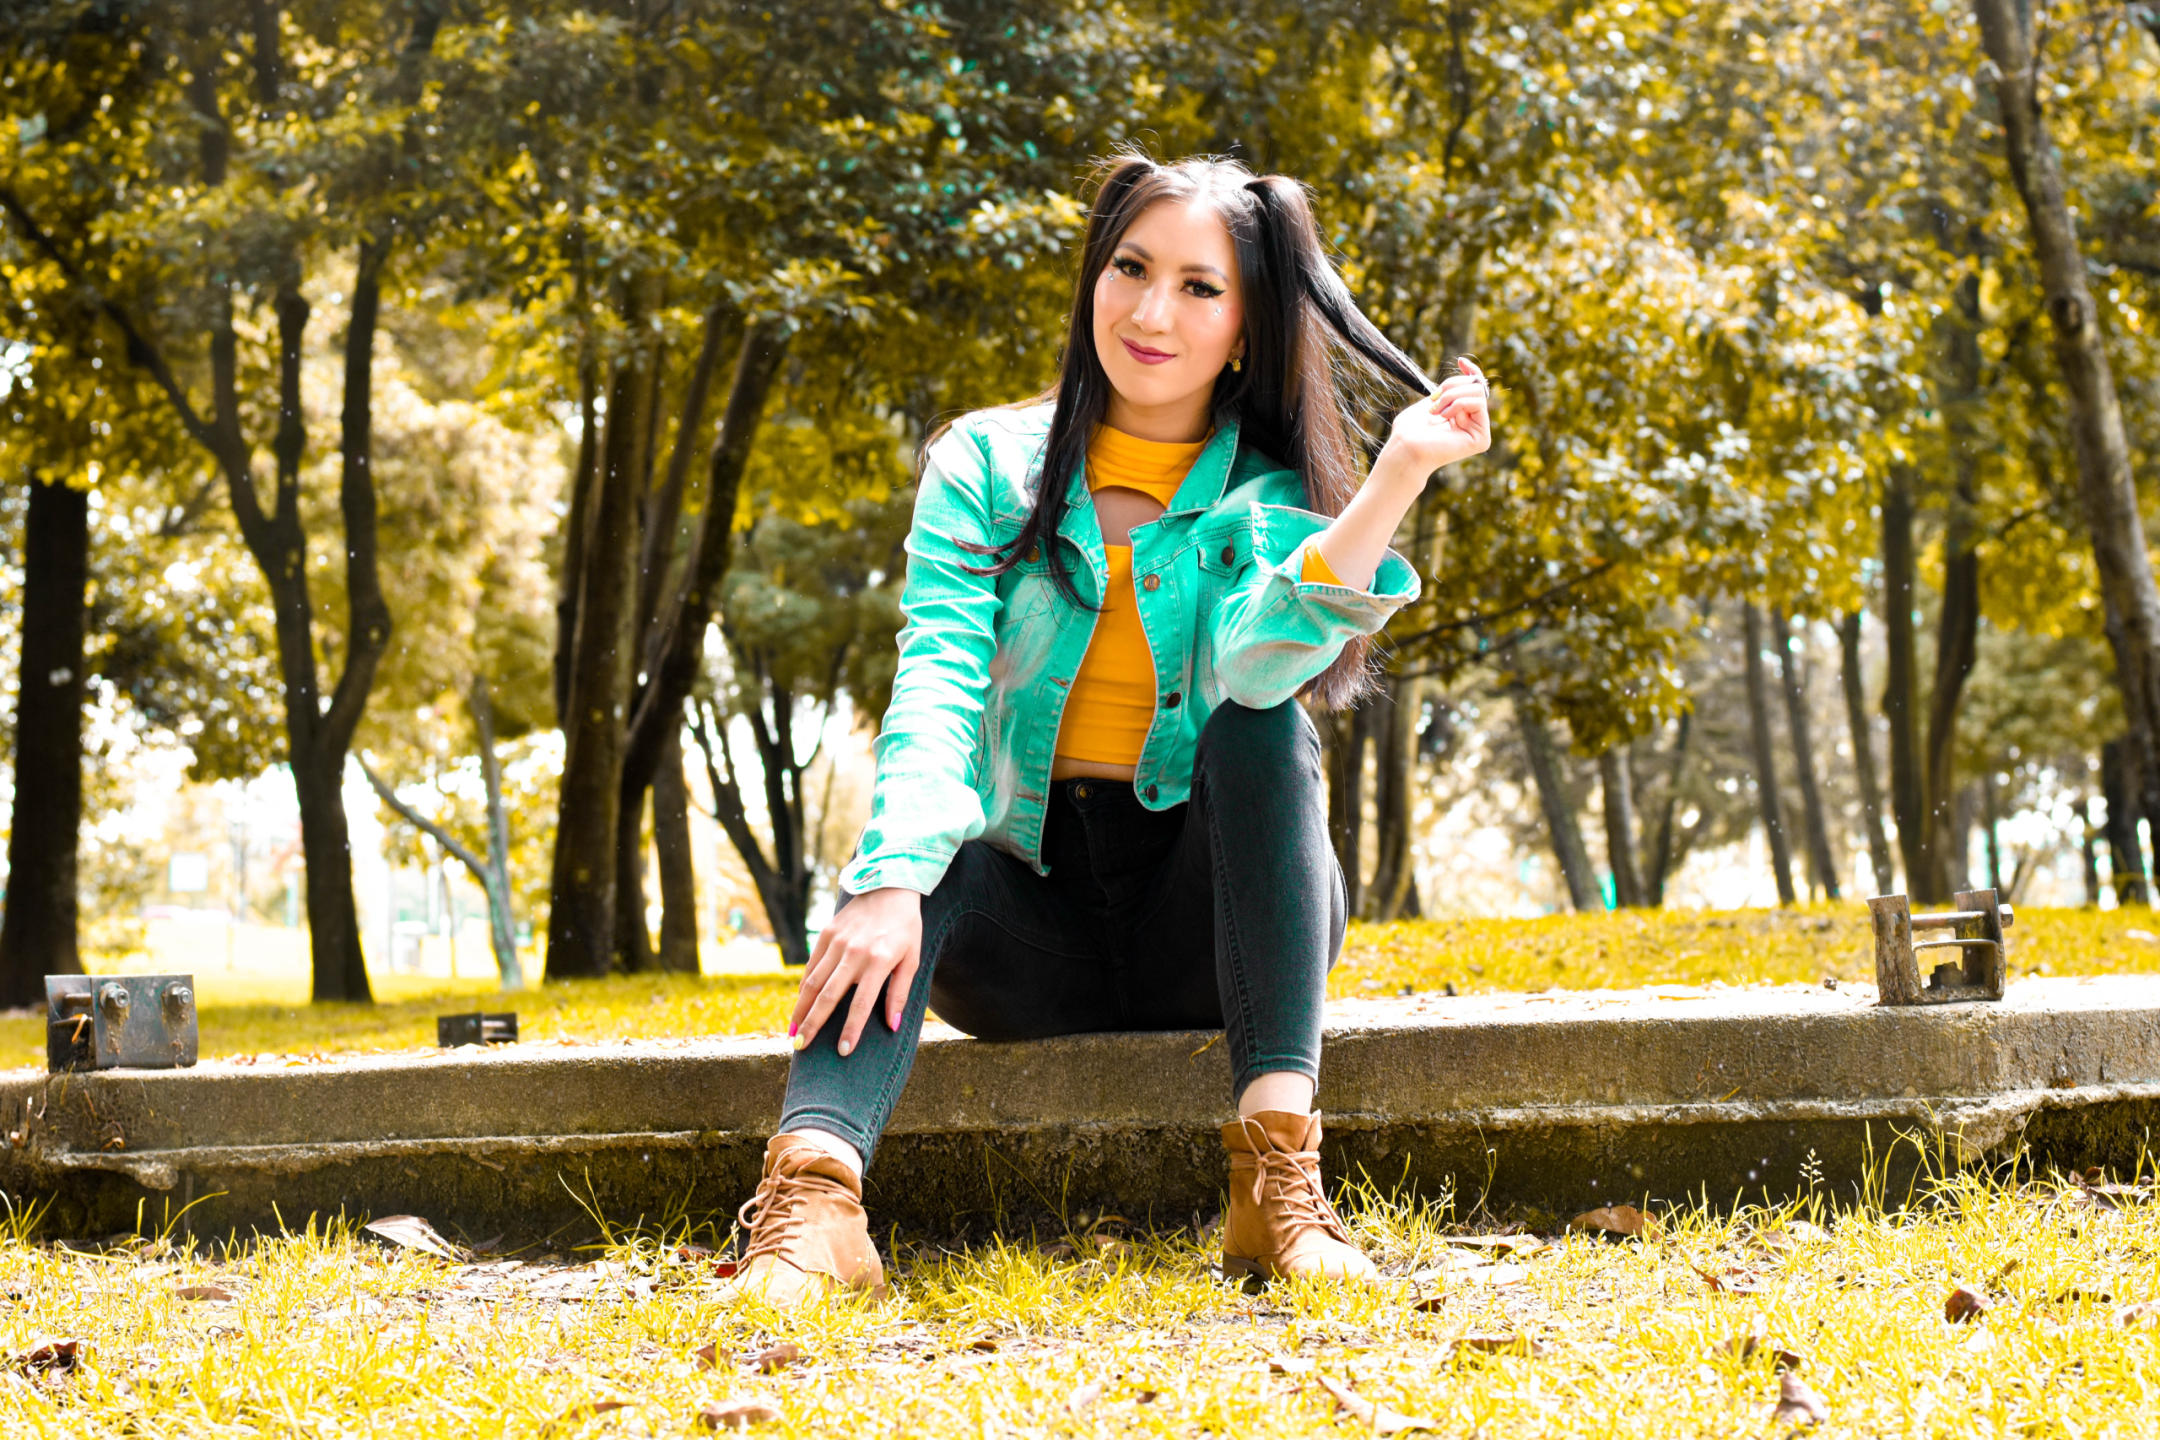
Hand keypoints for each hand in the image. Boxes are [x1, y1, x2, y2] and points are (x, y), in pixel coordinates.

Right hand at [789, 886, 922, 1056]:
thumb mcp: (912, 959)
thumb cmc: (905, 927)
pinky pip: (812, 965)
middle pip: (828, 996)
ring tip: (793, 1032)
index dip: (851, 1030)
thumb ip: (900, 992)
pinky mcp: (826, 933)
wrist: (889, 887)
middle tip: (800, 1047)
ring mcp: (837, 942)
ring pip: (813, 981)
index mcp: (878, 961)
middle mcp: (854, 953)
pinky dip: (804, 986)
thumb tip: (892, 1026)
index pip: (861, 1004)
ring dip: (801, 1009)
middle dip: (812, 1025)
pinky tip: (800, 1003)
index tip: (842, 1051)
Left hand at [1383, 356, 1492, 478]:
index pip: (1476, 388)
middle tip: (1434, 400)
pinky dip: (1458, 404)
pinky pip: (1478, 404)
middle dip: (1452, 386)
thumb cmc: (1410, 429)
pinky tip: (1445, 418)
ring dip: (1452, 395)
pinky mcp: (1481, 439)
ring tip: (1436, 410)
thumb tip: (1469, 370)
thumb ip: (1451, 390)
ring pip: (1478, 392)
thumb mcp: (1431, 401)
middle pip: (1476, 386)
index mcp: (1463, 416)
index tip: (1460, 361)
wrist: (1404, 447)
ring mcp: (1479, 432)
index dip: (1471, 371)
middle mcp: (1474, 424)